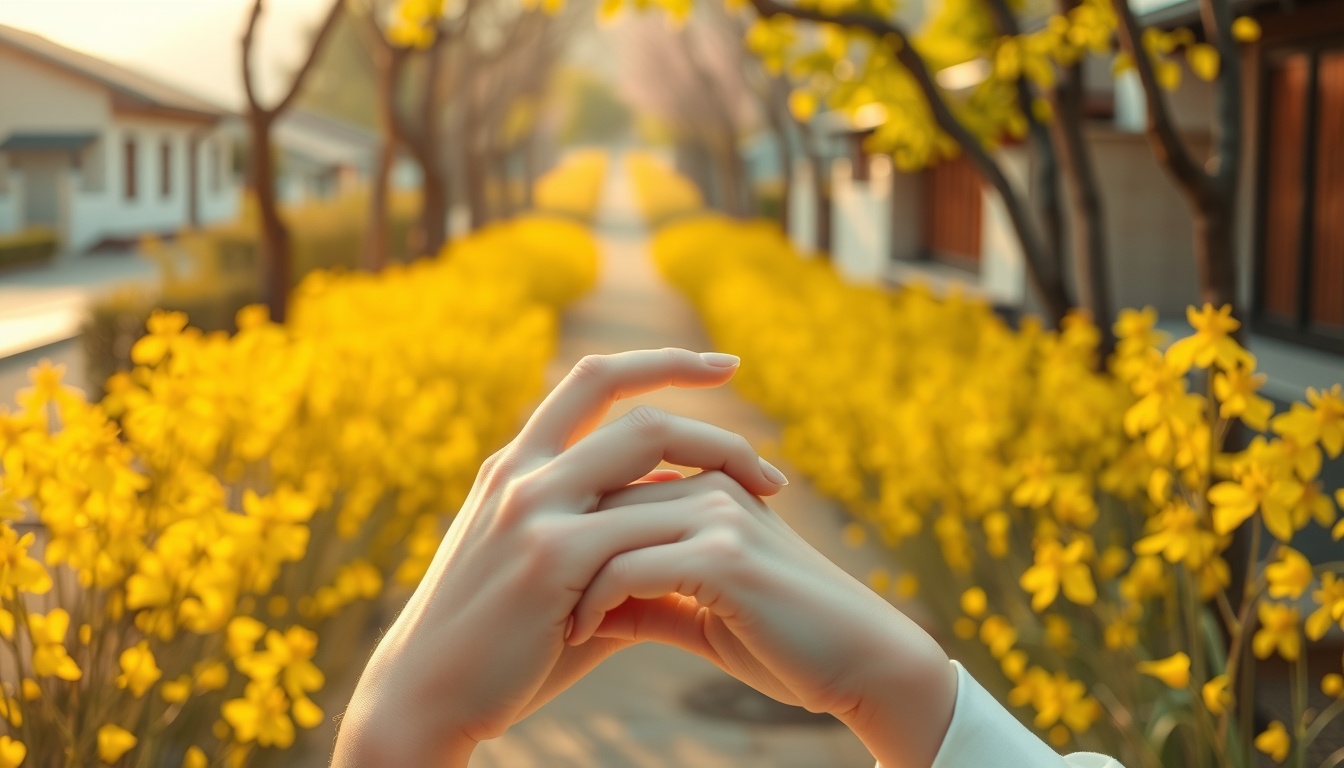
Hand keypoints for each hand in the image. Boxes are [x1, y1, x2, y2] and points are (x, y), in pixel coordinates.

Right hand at [331, 349, 788, 766]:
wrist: (424, 694)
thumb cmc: (494, 641)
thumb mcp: (544, 572)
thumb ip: (606, 546)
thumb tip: (679, 550)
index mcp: (519, 464)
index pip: (596, 380)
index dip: (663, 362)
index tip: (724, 365)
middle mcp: (524, 470)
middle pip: (636, 410)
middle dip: (715, 424)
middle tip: (771, 464)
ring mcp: (534, 506)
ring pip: (646, 444)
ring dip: (719, 465)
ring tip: (767, 499)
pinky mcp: (550, 555)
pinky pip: (641, 524)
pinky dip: (688, 534)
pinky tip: (724, 555)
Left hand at [570, 471, 958, 767]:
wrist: (864, 663)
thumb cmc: (784, 641)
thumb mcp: (700, 613)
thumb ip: (646, 596)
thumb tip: (585, 604)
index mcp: (704, 486)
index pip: (609, 481)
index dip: (566, 526)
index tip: (535, 581)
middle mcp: (708, 485)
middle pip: (598, 492)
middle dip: (552, 545)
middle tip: (520, 598)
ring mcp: (717, 514)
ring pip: (604, 527)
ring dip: (564, 576)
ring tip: (545, 621)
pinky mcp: (723, 556)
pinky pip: (628, 567)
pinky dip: (596, 601)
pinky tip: (579, 634)